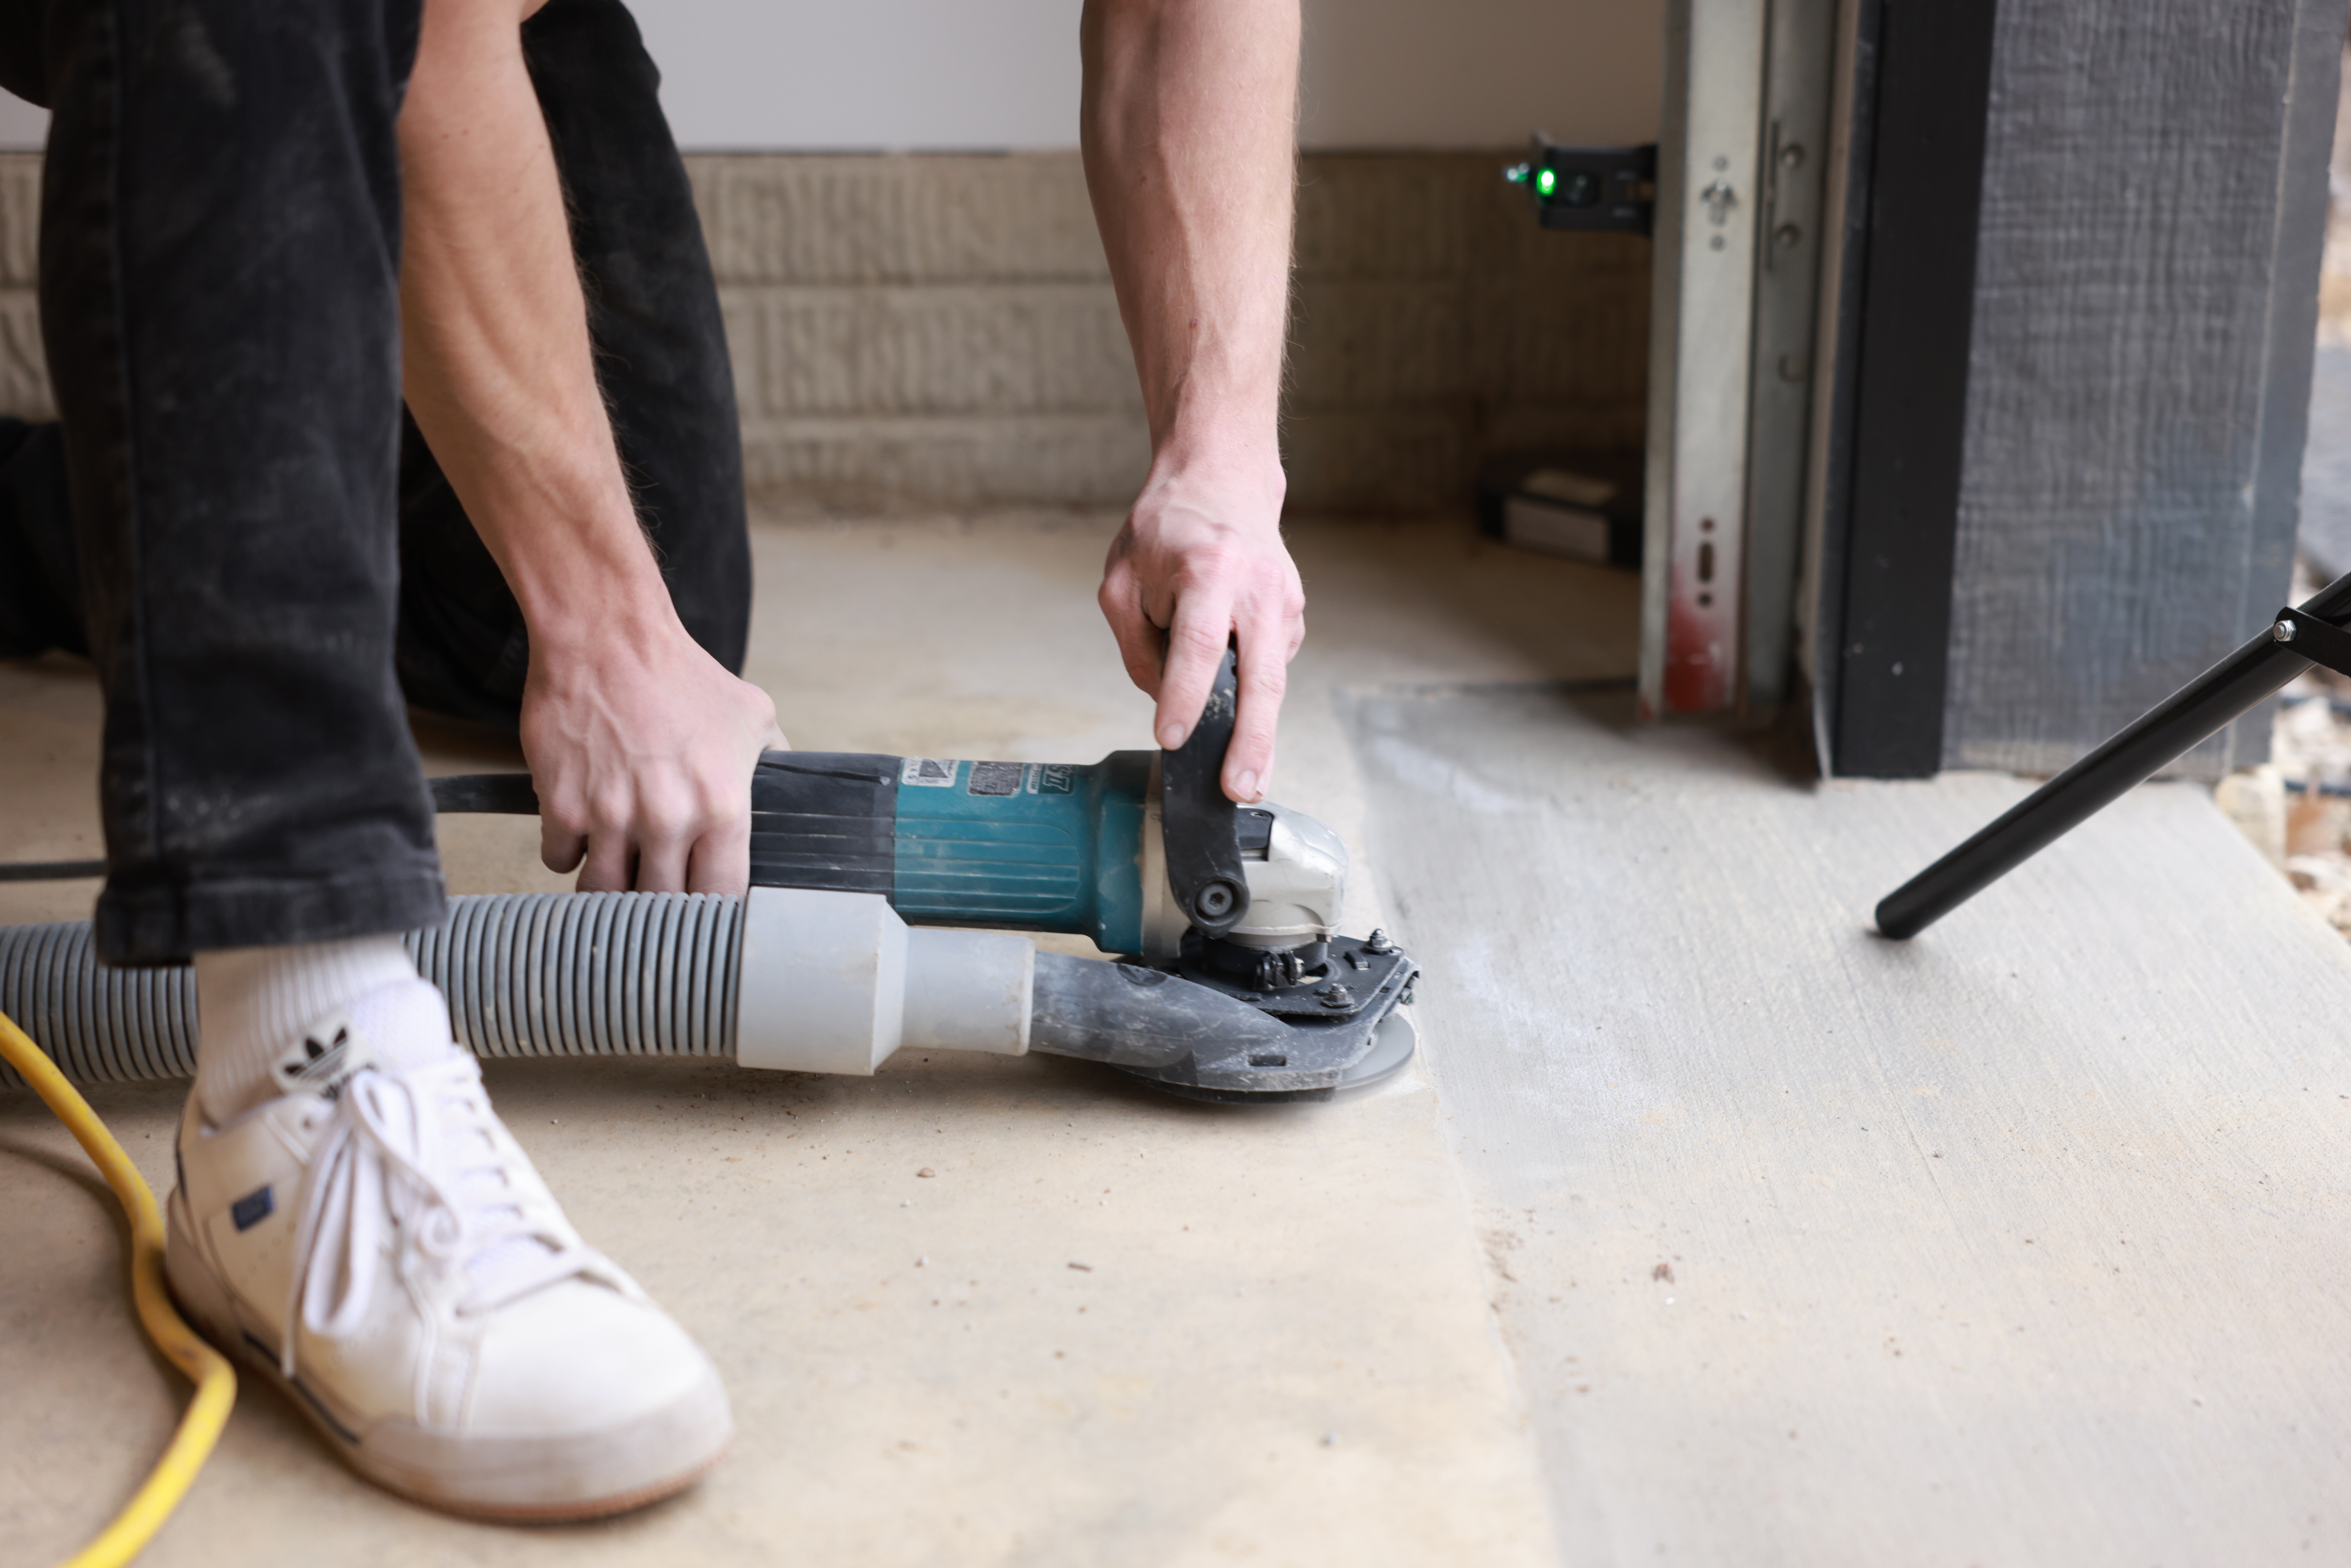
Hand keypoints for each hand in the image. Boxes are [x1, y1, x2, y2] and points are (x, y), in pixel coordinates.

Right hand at [520, 616, 785, 895]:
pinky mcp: (561, 806)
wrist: (607, 638)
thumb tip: (789, 787)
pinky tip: (581, 831)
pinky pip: (560, 860)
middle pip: (662, 903)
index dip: (712, 907)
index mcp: (720, 807)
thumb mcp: (752, 715)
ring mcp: (610, 817)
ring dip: (611, 885)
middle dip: (660, 899)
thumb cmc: (680, 675)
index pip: (721, 895)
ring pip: (606, 892)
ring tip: (618, 866)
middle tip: (656, 883)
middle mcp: (667, 820)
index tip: (703, 901)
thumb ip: (774, 760)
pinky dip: (568, 853)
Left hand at [1098, 456, 1302, 802]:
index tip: (1172, 739)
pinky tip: (1236, 691)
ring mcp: (1284, 602)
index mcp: (1208, 571)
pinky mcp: (1294, 615)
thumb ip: (1137, 644)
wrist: (1222, 480)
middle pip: (1260, 677)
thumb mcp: (1123, 581)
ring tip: (1247, 779)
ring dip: (1261, 734)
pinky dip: (1252, 692)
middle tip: (1239, 789)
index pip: (1198, 646)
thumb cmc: (1166, 530)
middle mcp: (1257, 586)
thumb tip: (1162, 701)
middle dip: (1250, 741)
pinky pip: (1270, 667)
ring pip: (1273, 681)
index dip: (1185, 698)